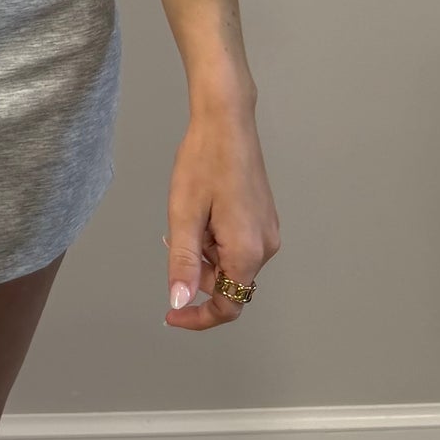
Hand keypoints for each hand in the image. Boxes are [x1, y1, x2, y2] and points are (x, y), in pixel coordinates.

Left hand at [163, 109, 279, 329]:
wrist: (227, 121)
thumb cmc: (203, 162)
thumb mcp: (184, 215)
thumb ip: (184, 264)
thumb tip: (180, 303)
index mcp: (247, 252)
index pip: (228, 307)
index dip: (198, 317)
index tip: (171, 314)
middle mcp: (266, 247)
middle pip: (229, 284)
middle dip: (198, 272)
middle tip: (173, 238)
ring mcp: (268, 231)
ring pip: (231, 263)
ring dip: (206, 252)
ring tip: (188, 215)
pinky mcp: (265, 218)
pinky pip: (238, 245)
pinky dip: (215, 239)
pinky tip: (202, 211)